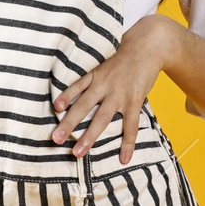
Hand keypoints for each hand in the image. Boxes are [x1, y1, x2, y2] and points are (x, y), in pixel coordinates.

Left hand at [51, 15, 179, 163]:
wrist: (149, 47)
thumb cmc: (125, 57)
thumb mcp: (105, 63)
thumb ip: (94, 78)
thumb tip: (78, 93)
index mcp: (95, 75)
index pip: (76, 86)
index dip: (65, 96)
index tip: (55, 108)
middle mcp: (104, 85)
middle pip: (83, 106)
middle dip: (68, 124)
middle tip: (55, 139)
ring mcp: (119, 94)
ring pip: (101, 119)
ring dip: (88, 137)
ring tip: (77, 152)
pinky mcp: (134, 101)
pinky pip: (130, 126)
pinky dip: (127, 143)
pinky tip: (124, 158)